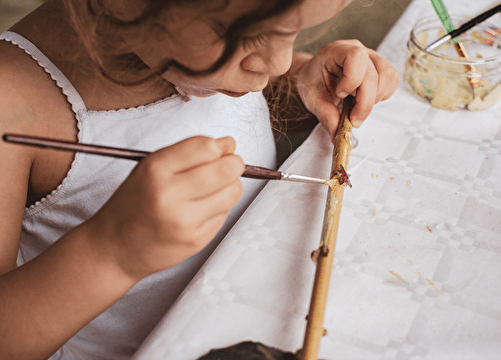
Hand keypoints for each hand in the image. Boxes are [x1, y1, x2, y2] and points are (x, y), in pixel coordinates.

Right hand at [87, 136, 244, 280]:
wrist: (115, 248)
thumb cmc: (134, 204)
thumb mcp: (150, 168)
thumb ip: (188, 153)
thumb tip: (229, 145)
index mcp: (155, 170)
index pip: (206, 147)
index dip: (222, 146)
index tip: (224, 148)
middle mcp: (170, 195)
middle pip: (225, 170)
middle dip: (235, 163)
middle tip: (231, 164)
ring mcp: (185, 221)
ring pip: (233, 192)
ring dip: (231, 185)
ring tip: (215, 188)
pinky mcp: (196, 240)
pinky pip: (225, 215)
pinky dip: (220, 208)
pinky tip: (201, 210)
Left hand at [295, 40, 398, 139]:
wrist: (314, 76)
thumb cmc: (312, 82)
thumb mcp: (312, 99)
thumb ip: (326, 116)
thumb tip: (338, 136)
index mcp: (336, 51)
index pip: (356, 56)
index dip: (352, 79)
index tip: (340, 95)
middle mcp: (356, 49)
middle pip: (374, 73)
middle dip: (365, 102)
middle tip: (353, 119)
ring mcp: (370, 56)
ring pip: (388, 75)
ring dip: (376, 98)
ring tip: (358, 106)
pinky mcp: (379, 66)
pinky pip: (392, 80)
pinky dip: (382, 95)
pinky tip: (366, 100)